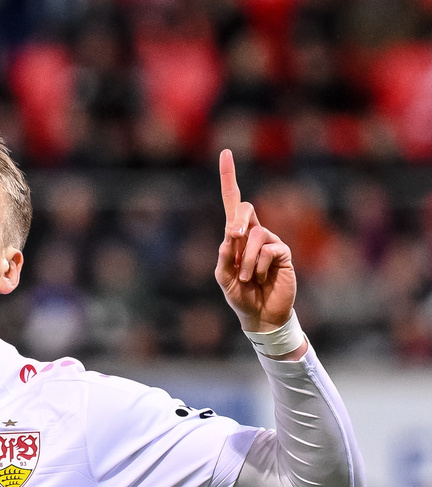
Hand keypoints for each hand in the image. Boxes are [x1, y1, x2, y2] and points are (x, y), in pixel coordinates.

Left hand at [215, 149, 295, 331]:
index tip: (225, 152)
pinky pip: (269, 249)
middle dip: (237, 221)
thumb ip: (223, 256)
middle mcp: (254, 232)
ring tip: (248, 278)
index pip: (232, 202)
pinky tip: (261, 278)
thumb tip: (230, 234)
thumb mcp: (223, 277)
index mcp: (236, 235)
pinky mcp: (283, 253)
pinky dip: (259, 266)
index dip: (229, 178)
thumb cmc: (239, 295)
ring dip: (245, 260)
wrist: (260, 315)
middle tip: (233, 237)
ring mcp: (270, 241)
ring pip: (255, 234)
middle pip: (245, 209)